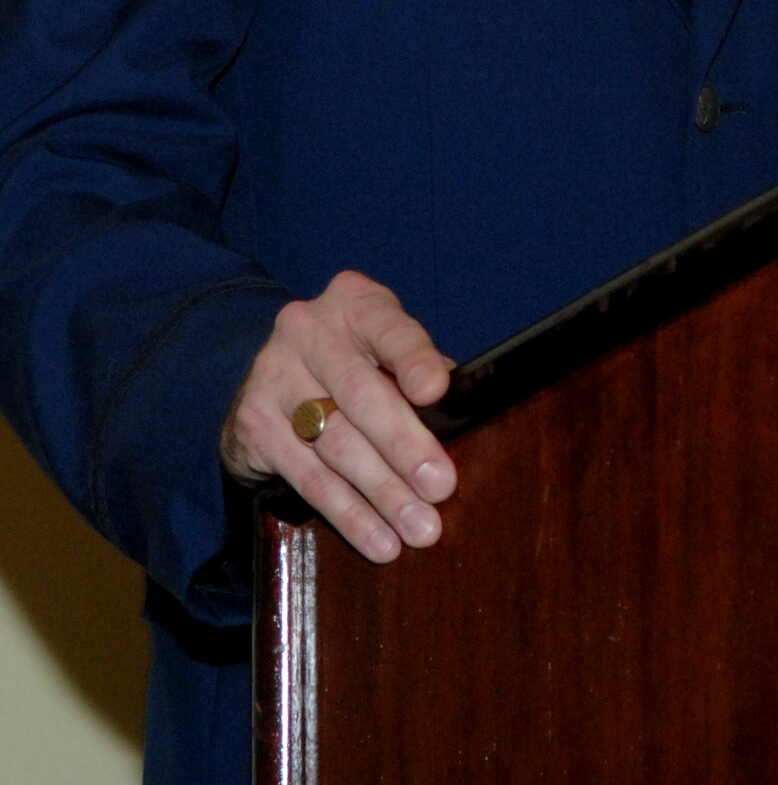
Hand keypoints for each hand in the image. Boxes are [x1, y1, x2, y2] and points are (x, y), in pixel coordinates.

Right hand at [221, 269, 455, 563]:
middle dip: (404, 445)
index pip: (390, 329)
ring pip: (335, 443)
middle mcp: (308, 330)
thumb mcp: (384, 348)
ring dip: (382, 493)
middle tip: (440, 486)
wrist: (271, 372)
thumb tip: (460, 414)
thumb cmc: (354, 360)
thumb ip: (417, 372)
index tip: (436, 390)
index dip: (414, 359)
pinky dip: (348, 513)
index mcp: (355, 303)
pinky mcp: (254, 424)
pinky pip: (308, 477)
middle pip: (360, 393)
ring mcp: (274, 375)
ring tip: (418, 527)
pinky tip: (378, 538)